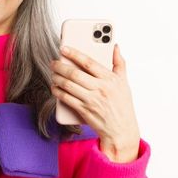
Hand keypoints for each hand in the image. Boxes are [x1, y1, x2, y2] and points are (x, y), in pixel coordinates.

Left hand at [50, 44, 140, 162]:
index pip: (89, 62)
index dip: (74, 54)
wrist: (121, 130)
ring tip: (53, 73)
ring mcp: (92, 100)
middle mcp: (101, 89)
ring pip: (69, 86)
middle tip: (53, 62)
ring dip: (57, 78)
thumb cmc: (122, 105)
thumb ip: (119, 63)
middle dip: (60, 66)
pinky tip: (54, 87)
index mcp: (110, 79)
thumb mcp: (124, 83)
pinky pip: (67, 99)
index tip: (64, 48)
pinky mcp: (84, 111)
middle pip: (75, 74)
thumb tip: (115, 47)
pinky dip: (58, 92)